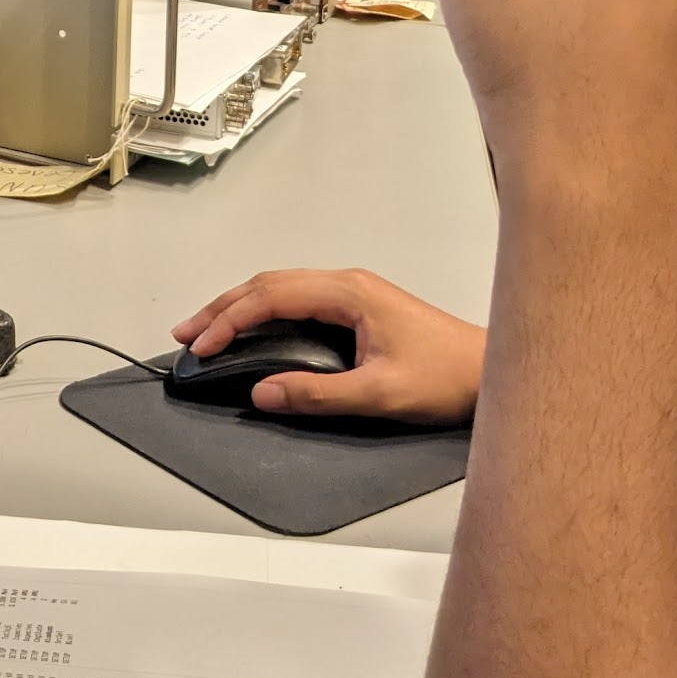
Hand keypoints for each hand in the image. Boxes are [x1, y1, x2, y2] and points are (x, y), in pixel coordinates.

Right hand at [171, 268, 483, 421]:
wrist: (489, 371)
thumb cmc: (448, 376)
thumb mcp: (380, 393)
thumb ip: (318, 394)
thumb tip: (265, 391)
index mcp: (349, 293)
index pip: (271, 296)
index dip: (230, 321)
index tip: (203, 346)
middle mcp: (347, 284)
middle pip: (268, 284)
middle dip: (222, 308)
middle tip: (187, 333)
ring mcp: (352, 293)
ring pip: (281, 288)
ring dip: (241, 307)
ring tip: (207, 330)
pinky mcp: (357, 307)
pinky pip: (297, 298)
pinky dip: (265, 312)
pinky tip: (253, 329)